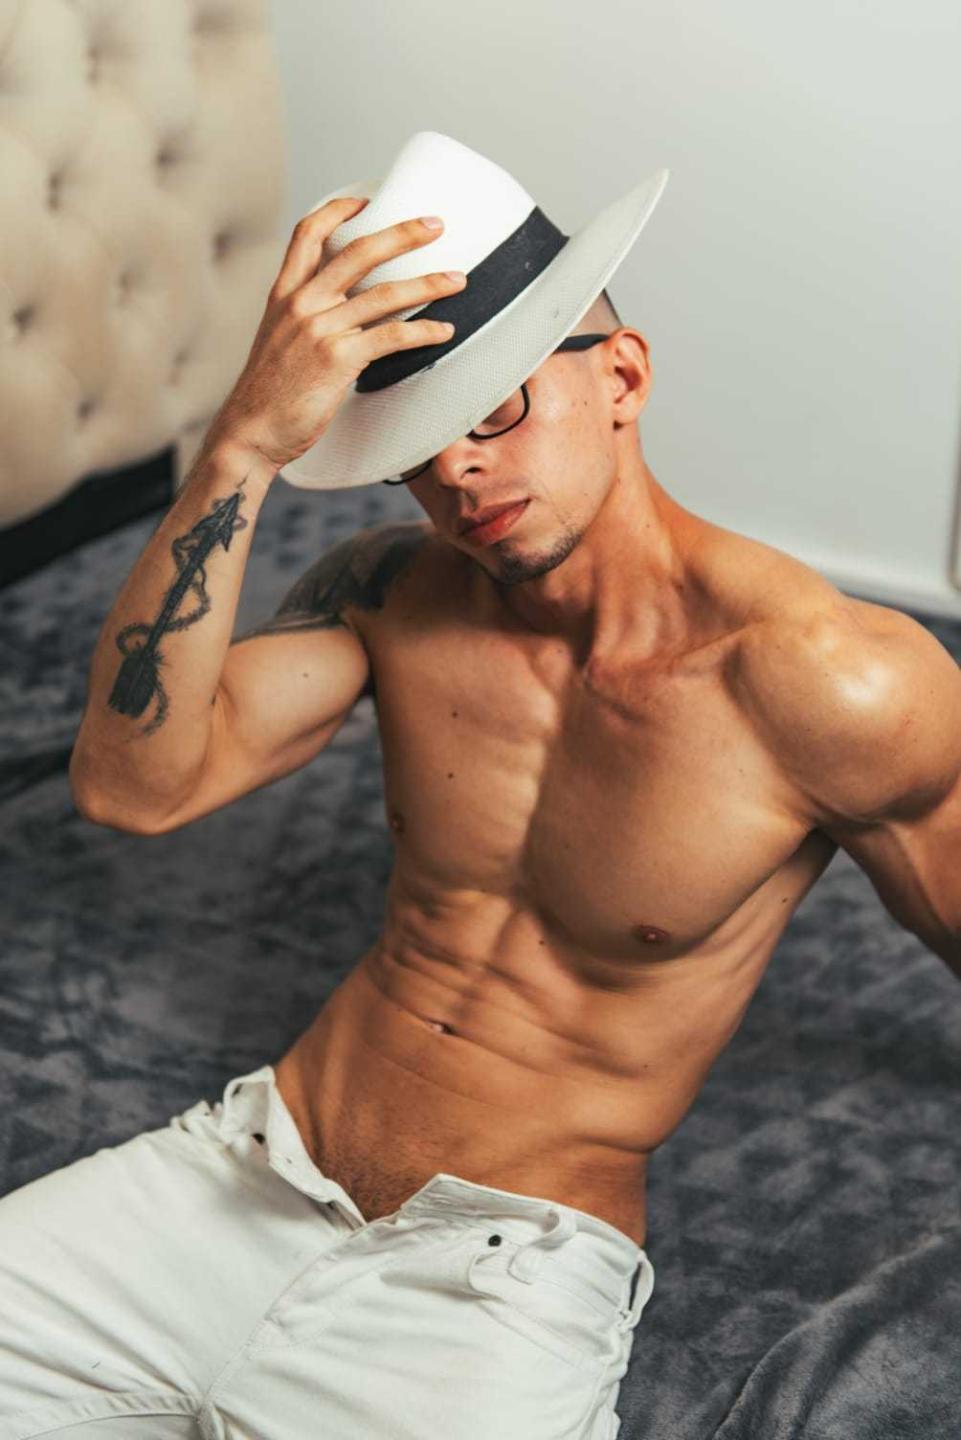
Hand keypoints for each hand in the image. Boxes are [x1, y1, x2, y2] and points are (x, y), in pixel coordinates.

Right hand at [205, 198, 465, 472]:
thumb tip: (344, 313)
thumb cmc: (269, 396)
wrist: (251, 432)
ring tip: (458, 280)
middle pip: (358, 251)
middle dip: (403, 233)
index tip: (368, 199)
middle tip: (436, 225)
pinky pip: (392, 336)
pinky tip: (444, 331)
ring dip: (428, 284)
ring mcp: (320, 330)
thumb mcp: (279, 342)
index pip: (308, 233)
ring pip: (385, 294)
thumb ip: (306, 319)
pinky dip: (424, 332)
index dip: (340, 210)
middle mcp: (301, 304)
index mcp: (283, 294)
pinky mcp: (338, 360)